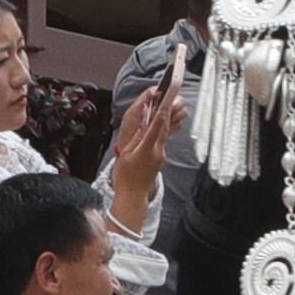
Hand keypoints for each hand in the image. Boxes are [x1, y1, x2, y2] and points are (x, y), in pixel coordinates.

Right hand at [105, 77, 174, 236]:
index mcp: (146, 151)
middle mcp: (156, 153)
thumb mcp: (126, 155)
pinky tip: (160, 123)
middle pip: (162, 129)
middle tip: (168, 98)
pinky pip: (162, 140)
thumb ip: (135, 138)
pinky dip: (161, 130)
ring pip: (163, 134)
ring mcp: (160, 156)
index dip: (159, 117)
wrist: (132, 195)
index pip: (154, 130)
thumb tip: (142, 124)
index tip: (163, 105)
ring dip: (164, 120)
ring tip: (165, 106)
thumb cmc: (125, 177)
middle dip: (165, 113)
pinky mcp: (160, 159)